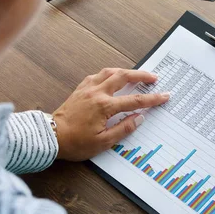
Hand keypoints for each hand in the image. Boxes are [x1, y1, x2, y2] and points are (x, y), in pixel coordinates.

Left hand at [52, 68, 169, 160]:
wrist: (50, 137)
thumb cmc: (75, 142)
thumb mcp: (103, 142)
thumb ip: (124, 129)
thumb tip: (139, 118)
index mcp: (104, 106)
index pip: (134, 100)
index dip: (152, 99)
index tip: (164, 96)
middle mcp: (97, 93)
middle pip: (123, 77)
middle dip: (141, 76)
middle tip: (154, 77)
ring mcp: (87, 89)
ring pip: (110, 72)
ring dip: (125, 71)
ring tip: (136, 75)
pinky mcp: (80, 89)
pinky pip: (98, 75)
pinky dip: (109, 74)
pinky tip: (113, 77)